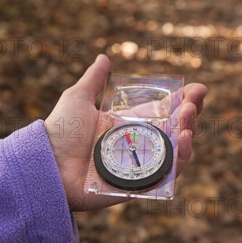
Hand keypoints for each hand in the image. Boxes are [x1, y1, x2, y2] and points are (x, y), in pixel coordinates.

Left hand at [45, 55, 206, 210]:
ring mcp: (139, 165)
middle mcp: (137, 145)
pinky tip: (182, 142)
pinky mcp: (137, 185)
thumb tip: (104, 57)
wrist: (45, 163)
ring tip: (188, 120)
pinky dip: (178, 161)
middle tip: (192, 103)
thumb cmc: (60, 131)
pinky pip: (165, 176)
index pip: (163, 111)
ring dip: (187, 135)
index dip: (182, 100)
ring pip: (174, 152)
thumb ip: (94, 80)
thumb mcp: (77, 98)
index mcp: (127, 124)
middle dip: (189, 115)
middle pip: (173, 130)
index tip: (196, 88)